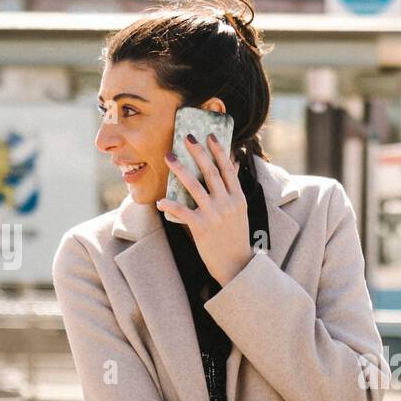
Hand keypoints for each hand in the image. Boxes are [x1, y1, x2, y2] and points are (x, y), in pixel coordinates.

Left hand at [155, 133, 251, 286]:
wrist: (236, 265)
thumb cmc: (235, 237)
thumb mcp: (240, 211)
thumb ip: (234, 188)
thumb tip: (235, 162)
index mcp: (238, 198)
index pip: (228, 169)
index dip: (218, 150)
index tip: (209, 135)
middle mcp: (227, 203)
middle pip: (211, 172)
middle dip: (198, 152)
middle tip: (187, 137)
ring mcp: (214, 215)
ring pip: (194, 186)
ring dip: (180, 170)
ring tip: (169, 157)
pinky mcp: (202, 228)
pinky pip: (182, 211)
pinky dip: (170, 205)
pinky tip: (160, 202)